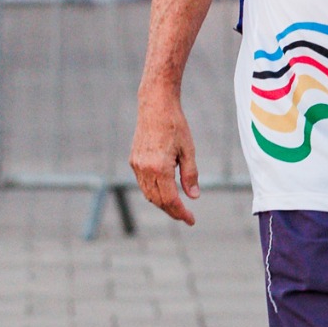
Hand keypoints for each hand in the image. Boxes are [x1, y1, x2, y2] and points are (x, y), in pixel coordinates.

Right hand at [130, 83, 198, 224]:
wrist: (155, 106)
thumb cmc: (176, 125)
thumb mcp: (189, 150)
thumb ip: (190, 175)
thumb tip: (194, 196)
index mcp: (160, 168)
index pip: (171, 199)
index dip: (181, 213)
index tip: (191, 220)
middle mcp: (145, 169)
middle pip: (158, 200)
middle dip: (172, 211)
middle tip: (186, 217)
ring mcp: (137, 165)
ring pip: (149, 194)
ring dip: (162, 203)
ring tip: (177, 207)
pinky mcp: (134, 160)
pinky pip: (143, 183)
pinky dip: (154, 192)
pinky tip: (165, 192)